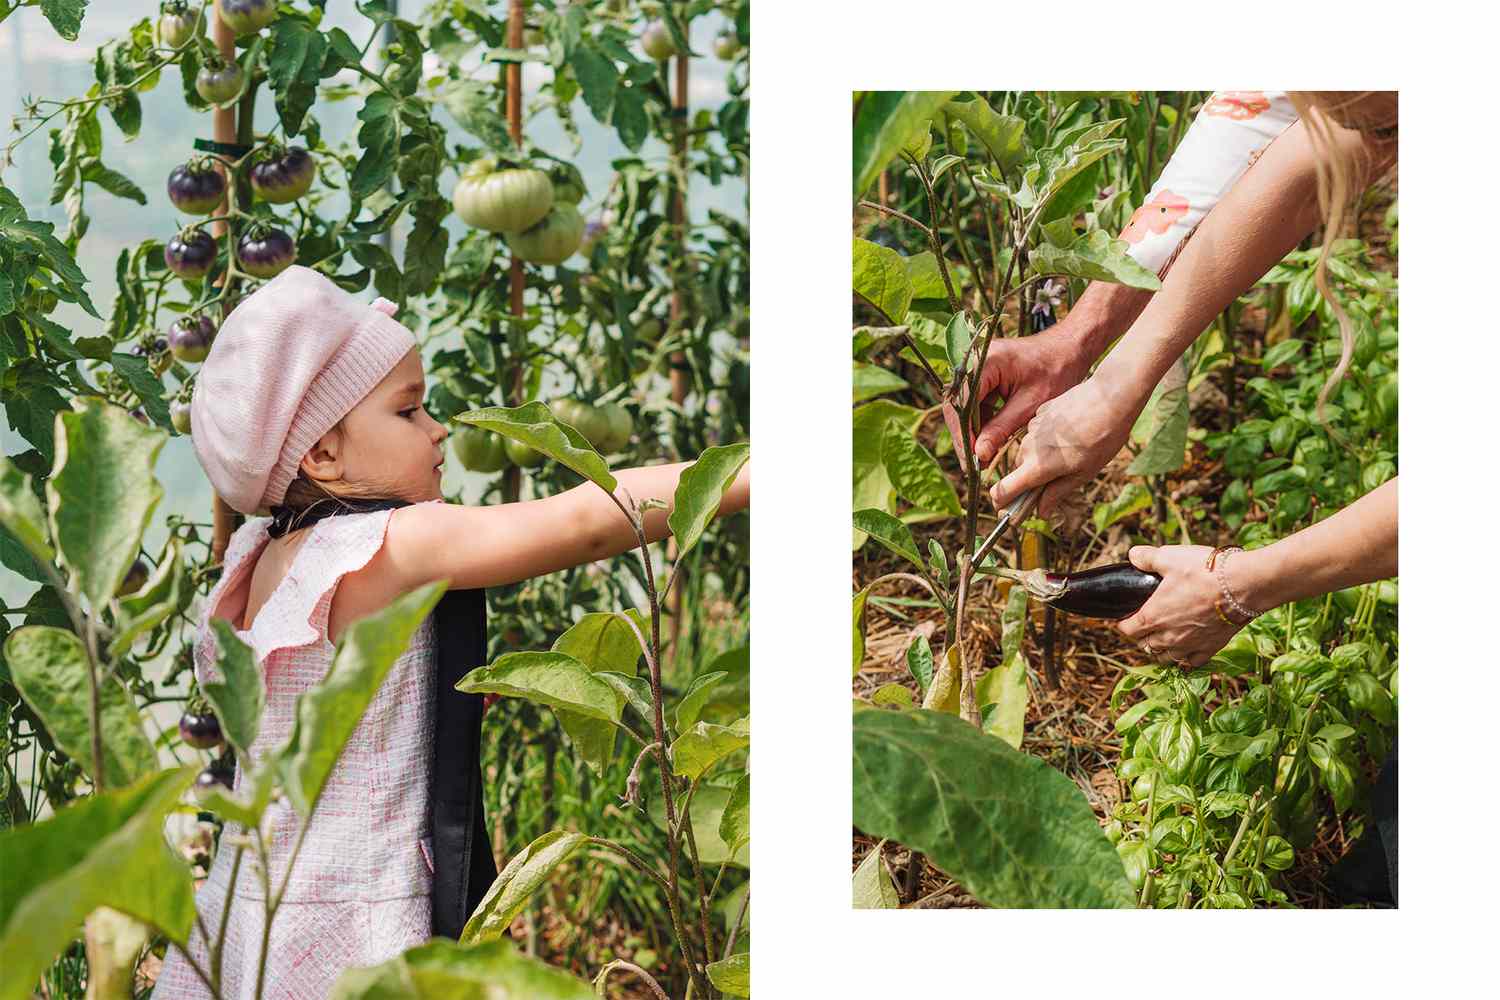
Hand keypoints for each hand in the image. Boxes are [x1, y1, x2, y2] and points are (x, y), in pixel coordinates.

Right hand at [940, 326, 1089, 471]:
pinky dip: (979, 423)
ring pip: (963, 407)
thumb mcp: (1030, 404)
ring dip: (971, 432)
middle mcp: (974, 362)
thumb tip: (979, 455)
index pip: (963, 402)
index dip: (964, 433)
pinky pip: (973, 403)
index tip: (971, 459)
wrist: (1069, 349)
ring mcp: (976, 368)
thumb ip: (1001, 429)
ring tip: (979, 460)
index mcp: (986, 361)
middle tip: (971, 466)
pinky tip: (986, 444)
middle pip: (958, 405)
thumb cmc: (1056, 370)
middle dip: (964, 436)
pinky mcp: (983, 376)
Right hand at [988, 371, 1143, 516]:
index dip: (1002, 504)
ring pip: (1027, 452)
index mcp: (1037, 466)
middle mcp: (1027, 447)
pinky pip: (1036, 435)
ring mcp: (1031, 428)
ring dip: (1040, 459)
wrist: (1110, 398)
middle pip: (1018, 471)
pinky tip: (1071, 435)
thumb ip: (1057, 493)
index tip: (1010, 510)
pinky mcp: (1038, 414)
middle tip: (1058, 480)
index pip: (1002, 491)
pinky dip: (1046, 440)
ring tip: (1072, 452)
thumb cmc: (1101, 438)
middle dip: (1031, 480)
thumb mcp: (1083, 473)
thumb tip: (1041, 512)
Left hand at [1115, 545, 1251, 667]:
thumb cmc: (1204, 571)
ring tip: (1162, 640)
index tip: (1124, 620)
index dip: (1123, 624)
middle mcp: (1168, 636)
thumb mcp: (1170, 557)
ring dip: (1161, 650)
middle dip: (1141, 637)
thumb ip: (1148, 558)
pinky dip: (1187, 659)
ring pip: (1167, 658)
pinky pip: (1193, 662)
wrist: (1243, 585)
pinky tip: (1187, 650)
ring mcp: (1190, 645)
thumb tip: (1133, 556)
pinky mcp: (1211, 648)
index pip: (1128, 630)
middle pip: (1146, 646)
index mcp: (1153, 616)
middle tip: (1144, 626)